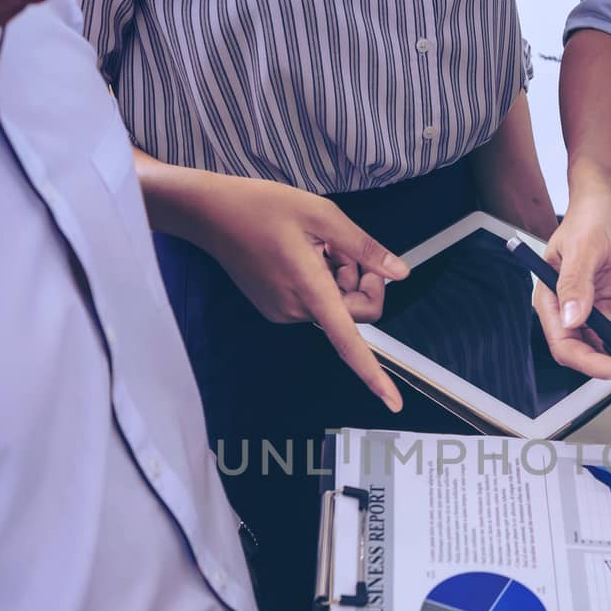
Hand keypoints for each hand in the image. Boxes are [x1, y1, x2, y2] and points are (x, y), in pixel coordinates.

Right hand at [174, 173, 409, 411]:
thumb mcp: (322, 216)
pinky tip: (300, 254)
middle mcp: (296, 311)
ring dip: (337, 276)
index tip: (394, 404)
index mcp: (310, 292)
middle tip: (339, 245)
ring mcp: (283, 312)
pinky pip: (315, 302)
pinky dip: (320, 280)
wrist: (210, 214)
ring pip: (335, 305)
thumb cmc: (263, 207)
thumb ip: (364, 248)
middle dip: (359, 280)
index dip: (375, 376)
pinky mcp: (275, 308)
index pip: (350, 345)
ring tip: (313, 245)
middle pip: (353, 313)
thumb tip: (400, 273)